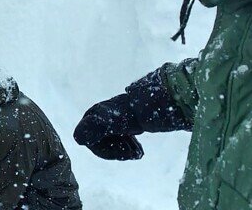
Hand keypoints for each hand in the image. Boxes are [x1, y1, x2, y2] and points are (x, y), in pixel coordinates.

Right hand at [74, 67, 189, 160]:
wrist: (174, 97)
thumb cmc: (148, 108)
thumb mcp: (124, 119)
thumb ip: (99, 127)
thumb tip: (78, 138)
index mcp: (98, 113)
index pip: (87, 138)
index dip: (104, 150)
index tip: (125, 153)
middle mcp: (103, 113)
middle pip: (97, 139)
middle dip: (113, 150)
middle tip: (134, 153)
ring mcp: (116, 117)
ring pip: (108, 140)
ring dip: (121, 150)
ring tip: (137, 152)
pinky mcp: (128, 120)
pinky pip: (119, 137)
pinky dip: (127, 146)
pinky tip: (139, 150)